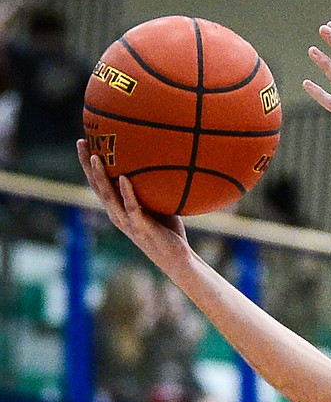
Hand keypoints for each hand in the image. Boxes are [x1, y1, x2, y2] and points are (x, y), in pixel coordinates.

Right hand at [76, 143, 192, 276]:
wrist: (178, 259)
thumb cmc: (168, 230)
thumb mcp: (157, 203)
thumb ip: (151, 186)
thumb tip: (158, 157)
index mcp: (118, 209)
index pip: (98, 184)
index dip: (88, 165)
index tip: (83, 141)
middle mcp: (118, 215)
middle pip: (97, 187)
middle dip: (87, 165)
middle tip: (81, 142)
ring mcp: (128, 223)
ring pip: (109, 197)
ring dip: (101, 176)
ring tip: (95, 157)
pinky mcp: (142, 229)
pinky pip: (132, 208)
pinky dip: (127, 192)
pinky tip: (123, 177)